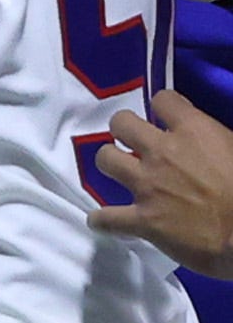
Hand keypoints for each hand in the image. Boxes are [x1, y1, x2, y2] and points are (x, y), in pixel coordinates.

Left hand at [89, 89, 232, 274]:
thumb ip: (219, 141)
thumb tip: (215, 143)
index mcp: (194, 131)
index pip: (164, 100)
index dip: (165, 107)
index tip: (167, 118)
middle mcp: (162, 152)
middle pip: (121, 123)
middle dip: (123, 129)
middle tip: (133, 141)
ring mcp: (147, 185)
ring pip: (105, 159)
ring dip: (110, 164)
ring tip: (119, 172)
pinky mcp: (143, 220)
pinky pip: (107, 218)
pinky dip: (102, 221)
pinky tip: (102, 222)